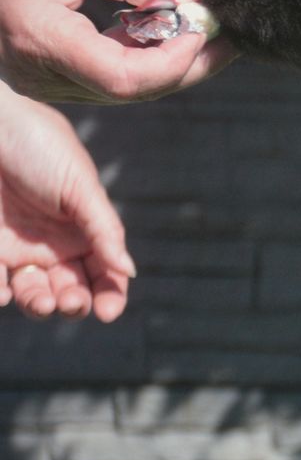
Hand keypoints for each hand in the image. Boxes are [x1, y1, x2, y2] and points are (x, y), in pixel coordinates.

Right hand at [0, 0, 233, 102]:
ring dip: (176, 64)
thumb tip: (188, 0)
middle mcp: (41, 73)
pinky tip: (174, 34)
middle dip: (191, 65)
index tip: (201, 27)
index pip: (123, 77)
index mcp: (40, 39)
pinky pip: (111, 79)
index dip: (173, 60)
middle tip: (231, 38)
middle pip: (135, 90)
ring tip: (211, 32)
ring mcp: (44, 82)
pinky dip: (148, 59)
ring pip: (128, 90)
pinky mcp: (51, 78)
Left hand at [0, 84, 134, 321]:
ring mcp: (20, 248)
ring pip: (34, 294)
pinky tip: (2, 292)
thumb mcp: (81, 187)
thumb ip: (105, 229)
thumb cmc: (40, 147)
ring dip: (40, 305)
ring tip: (42, 301)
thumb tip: (130, 271)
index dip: (111, 295)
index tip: (108, 312)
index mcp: (86, 230)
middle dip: (75, 304)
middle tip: (70, 302)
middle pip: (71, 290)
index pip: (106, 273)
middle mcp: (55, 245)